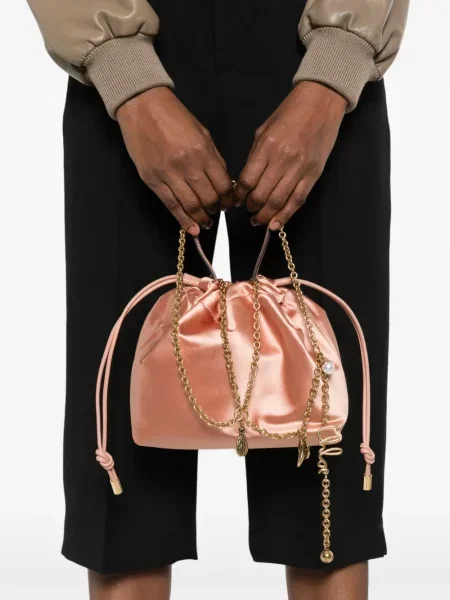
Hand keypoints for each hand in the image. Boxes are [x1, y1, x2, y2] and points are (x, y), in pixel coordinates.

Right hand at [117, 87, 233, 235]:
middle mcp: (188, 165)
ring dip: (201, 218)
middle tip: (216, 213)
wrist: (143, 106)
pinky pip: (171, 205)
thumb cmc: (173, 116)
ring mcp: (169, 174)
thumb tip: (223, 182)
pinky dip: (183, 220)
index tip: (229, 204)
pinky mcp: (153, 180)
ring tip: (205, 223)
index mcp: (203, 152)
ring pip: (191, 206)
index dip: (228, 200)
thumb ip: (214, 158)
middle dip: (216, 210)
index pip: (223, 185)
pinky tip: (191, 228)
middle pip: (209, 199)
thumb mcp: (202, 133)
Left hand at [235, 82, 347, 229]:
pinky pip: (297, 200)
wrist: (321, 102)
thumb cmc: (291, 113)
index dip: (239, 195)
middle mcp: (283, 159)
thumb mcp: (264, 130)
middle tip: (248, 210)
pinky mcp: (313, 174)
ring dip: (265, 215)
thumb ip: (255, 156)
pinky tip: (276, 224)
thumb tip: (246, 182)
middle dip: (251, 207)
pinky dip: (285, 215)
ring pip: (278, 201)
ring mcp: (299, 168)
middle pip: (261, 195)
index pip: (247, 180)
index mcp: (267, 146)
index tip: (236, 200)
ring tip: (259, 220)